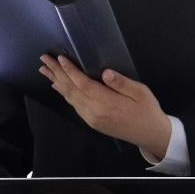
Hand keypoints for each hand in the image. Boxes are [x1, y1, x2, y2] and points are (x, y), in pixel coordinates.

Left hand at [39, 55, 171, 158]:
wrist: (150, 135)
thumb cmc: (148, 111)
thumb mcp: (141, 93)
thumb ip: (122, 83)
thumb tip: (105, 73)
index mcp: (107, 103)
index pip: (83, 84)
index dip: (70, 71)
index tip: (60, 58)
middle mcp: (95, 112)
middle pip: (71, 89)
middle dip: (57, 73)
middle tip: (44, 60)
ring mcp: (92, 118)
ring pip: (70, 98)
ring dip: (56, 82)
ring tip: (45, 71)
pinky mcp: (92, 122)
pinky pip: (74, 105)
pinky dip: (64, 94)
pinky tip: (58, 86)